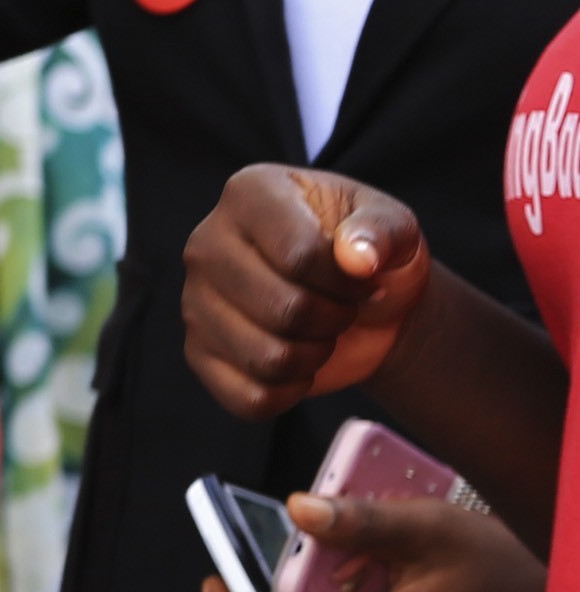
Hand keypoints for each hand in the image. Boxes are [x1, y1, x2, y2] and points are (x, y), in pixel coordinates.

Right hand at [182, 166, 428, 419]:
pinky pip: (249, 396)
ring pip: (268, 358)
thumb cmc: (371, 253)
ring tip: (321, 332)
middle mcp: (206, 243)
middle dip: (335, 319)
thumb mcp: (396, 227)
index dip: (348, 282)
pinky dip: (290, 392)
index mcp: (249, 194)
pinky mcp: (197, 353)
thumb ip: (384, 231)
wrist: (362, 301)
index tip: (363, 276)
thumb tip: (358, 259)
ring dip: (316, 357)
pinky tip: (298, 364)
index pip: (300, 255)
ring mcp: (194, 300)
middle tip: (342, 307)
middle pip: (285, 309)